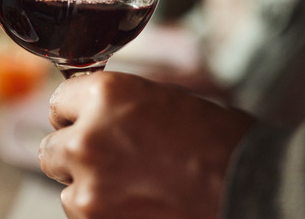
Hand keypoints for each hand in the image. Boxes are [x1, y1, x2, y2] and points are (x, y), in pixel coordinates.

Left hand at [38, 71, 253, 218]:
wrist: (253, 189)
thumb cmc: (220, 143)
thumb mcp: (162, 100)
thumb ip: (115, 104)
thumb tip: (87, 110)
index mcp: (105, 96)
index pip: (59, 101)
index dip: (77, 113)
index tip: (88, 121)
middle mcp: (88, 138)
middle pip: (51, 148)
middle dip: (75, 153)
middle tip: (112, 159)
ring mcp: (89, 187)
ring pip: (66, 186)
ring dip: (89, 187)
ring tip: (135, 187)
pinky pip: (82, 214)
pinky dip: (103, 212)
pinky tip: (139, 204)